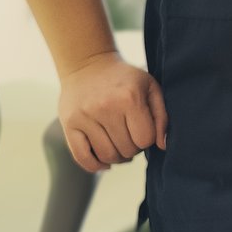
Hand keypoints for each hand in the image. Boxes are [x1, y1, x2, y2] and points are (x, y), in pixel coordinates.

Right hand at [57, 51, 165, 172]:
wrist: (88, 65)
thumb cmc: (124, 79)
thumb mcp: (150, 87)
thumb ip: (161, 116)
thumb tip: (162, 146)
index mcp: (129, 98)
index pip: (145, 139)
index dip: (147, 139)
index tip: (142, 129)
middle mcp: (105, 107)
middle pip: (126, 150)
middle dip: (132, 148)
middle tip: (130, 136)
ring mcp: (85, 117)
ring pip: (107, 156)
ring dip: (117, 158)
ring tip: (119, 145)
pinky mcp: (69, 124)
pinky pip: (83, 158)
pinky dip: (96, 166)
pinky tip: (104, 161)